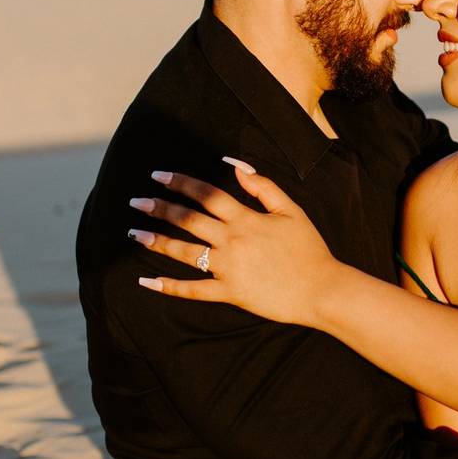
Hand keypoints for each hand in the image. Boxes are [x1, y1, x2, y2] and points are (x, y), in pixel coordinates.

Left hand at [128, 158, 339, 326]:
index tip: (158, 175)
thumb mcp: (291, 211)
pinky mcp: (230, 293)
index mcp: (247, 219)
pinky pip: (194, 290)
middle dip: (159, 209)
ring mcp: (229, 268)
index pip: (206, 194)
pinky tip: (147, 280)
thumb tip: (236, 165)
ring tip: (135, 233)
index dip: (180, 182)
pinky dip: (169, 287)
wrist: (322, 289)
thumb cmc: (310, 249)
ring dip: (158, 241)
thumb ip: (263, 186)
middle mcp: (233, 241)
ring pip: (185, 252)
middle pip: (188, 220)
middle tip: (136, 203)